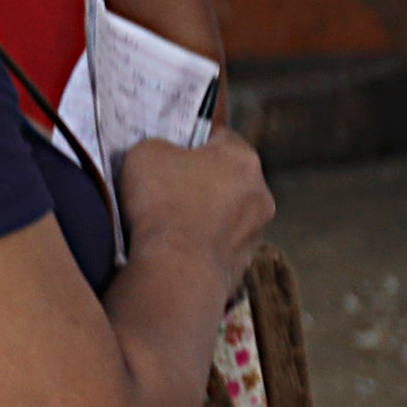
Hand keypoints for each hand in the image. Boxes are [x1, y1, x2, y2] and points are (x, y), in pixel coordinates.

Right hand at [119, 133, 272, 299]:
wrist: (175, 269)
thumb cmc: (162, 203)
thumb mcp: (146, 152)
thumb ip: (161, 146)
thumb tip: (165, 157)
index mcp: (242, 157)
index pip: (220, 137)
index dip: (193, 142)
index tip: (173, 153)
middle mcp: (259, 193)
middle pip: (226, 178)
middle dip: (199, 180)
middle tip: (166, 187)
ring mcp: (255, 232)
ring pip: (225, 214)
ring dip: (202, 214)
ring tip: (168, 221)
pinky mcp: (242, 263)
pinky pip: (218, 245)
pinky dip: (201, 244)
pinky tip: (176, 246)